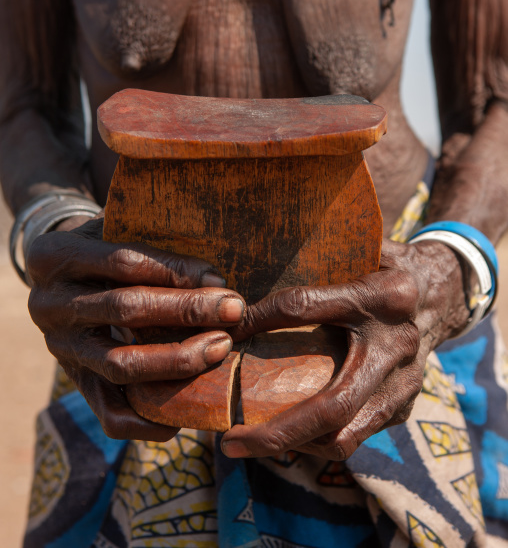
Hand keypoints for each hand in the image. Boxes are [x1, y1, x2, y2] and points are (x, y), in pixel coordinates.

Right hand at [26, 216, 244, 441]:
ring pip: (121, 363)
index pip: (124, 263)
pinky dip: (148, 419)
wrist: (61, 276)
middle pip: (125, 310)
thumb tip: (214, 281)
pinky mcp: (74, 381)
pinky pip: (109, 413)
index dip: (175, 271)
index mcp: (56, 255)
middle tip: (234, 311)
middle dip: (186, 312)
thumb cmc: (104, 246)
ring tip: (220, 348)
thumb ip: (154, 244)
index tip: (220, 281)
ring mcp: (59, 348)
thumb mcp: (116, 229)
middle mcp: (48, 304)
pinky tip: (187, 410)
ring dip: (177, 360)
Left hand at [222, 239, 469, 460]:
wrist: (442, 294)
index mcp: (382, 295)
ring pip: (345, 436)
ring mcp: (405, 383)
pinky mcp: (405, 407)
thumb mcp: (360, 253)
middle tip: (230, 442)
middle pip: (334, 404)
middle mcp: (396, 345)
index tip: (226, 332)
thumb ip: (318, 260)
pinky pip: (355, 437)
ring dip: (293, 444)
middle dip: (278, 431)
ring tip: (249, 441)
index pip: (306, 306)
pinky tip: (286, 430)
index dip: (260, 319)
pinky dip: (316, 440)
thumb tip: (251, 277)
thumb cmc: (386, 269)